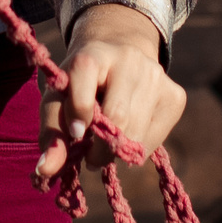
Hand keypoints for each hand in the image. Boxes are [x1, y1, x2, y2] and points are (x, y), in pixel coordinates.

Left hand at [34, 4, 185, 186]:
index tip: (76, 134)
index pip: (85, 73)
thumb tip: (46, 170)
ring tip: (107, 144)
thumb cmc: (79, 85)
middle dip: (99, 148)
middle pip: (117, 116)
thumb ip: (51, 131)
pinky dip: (137, 149)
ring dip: (117, 152)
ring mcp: (156, 74)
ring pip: (137, 133)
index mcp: (93, 53)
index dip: (79, 108)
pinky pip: (155, 140)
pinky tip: (129, 135)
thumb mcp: (58, 98)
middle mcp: (128, 58)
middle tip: (89, 155)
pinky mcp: (175, 95)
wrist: (117, 56)